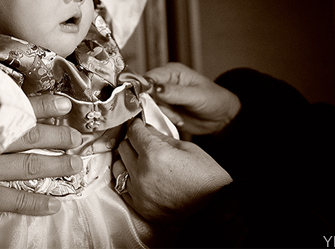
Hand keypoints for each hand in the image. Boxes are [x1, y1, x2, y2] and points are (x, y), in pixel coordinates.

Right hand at [0, 93, 82, 230]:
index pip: (12, 109)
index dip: (40, 105)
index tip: (62, 104)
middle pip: (28, 135)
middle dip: (55, 135)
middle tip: (76, 135)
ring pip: (29, 165)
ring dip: (55, 165)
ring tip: (74, 166)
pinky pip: (15, 200)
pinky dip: (36, 203)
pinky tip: (53, 205)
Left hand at [112, 118, 231, 223]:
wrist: (216, 208)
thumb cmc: (207, 178)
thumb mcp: (187, 148)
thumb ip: (162, 138)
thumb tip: (147, 130)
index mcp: (155, 154)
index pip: (134, 132)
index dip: (136, 125)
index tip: (138, 125)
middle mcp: (142, 173)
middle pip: (124, 147)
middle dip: (132, 140)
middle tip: (141, 140)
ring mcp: (139, 192)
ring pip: (118, 167)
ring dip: (126, 159)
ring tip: (139, 158)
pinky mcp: (139, 206)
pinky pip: (122, 187)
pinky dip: (128, 178)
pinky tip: (139, 175)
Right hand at [144, 63, 239, 134]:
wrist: (222, 118)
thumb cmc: (214, 100)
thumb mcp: (196, 95)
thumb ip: (175, 92)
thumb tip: (154, 88)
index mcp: (172, 72)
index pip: (150, 76)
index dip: (144, 87)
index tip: (148, 99)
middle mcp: (164, 83)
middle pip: (145, 92)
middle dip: (155, 105)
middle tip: (170, 112)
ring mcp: (164, 98)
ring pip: (149, 106)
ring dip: (162, 114)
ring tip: (178, 117)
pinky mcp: (165, 111)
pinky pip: (155, 116)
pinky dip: (164, 120)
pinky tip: (178, 121)